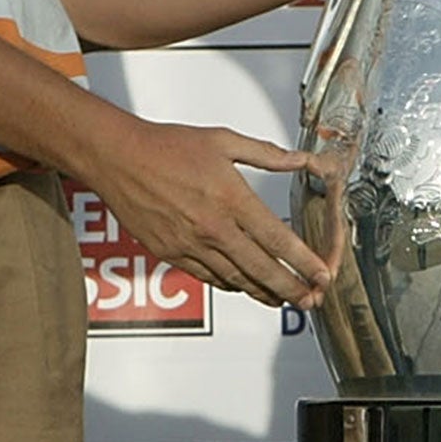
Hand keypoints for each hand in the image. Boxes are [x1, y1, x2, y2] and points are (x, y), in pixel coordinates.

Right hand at [86, 120, 332, 309]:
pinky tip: (246, 287)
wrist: (119, 158)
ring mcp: (191, 245)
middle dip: (291, 288)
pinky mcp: (172, 254)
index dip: (303, 261)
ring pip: (236, 279)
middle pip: (261, 268)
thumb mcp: (224, 141)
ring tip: (285, 300)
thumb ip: (267, 154)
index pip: (277, 238)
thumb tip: (301, 160)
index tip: (322, 274)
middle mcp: (213, 227)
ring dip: (264, 293)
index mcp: (231, 198)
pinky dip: (232, 285)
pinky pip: (209, 278)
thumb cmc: (168, 146)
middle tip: (312, 300)